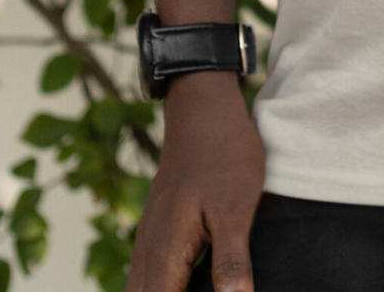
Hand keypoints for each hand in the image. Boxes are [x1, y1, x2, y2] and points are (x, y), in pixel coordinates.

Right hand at [128, 75, 266, 291]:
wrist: (203, 109)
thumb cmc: (224, 155)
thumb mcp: (236, 207)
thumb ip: (233, 259)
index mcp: (165, 254)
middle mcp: (148, 253)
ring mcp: (148, 243)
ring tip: (195, 291)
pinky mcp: (157, 234)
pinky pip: (147, 280)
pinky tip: (182, 287)